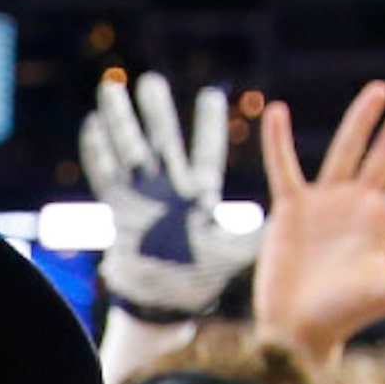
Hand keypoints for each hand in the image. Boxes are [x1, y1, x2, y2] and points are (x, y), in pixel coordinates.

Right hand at [80, 71, 263, 318]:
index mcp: (198, 195)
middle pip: (161, 140)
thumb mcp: (237, 250)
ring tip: (112, 87)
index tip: (210, 94)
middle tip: (150, 80)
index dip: (206, 124)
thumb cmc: (202, 281)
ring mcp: (140, 198)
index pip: (204, 151)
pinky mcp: (118, 210)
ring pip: (128, 148)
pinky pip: (104, 173)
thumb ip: (260, 229)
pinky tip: (90, 124)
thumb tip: (294, 215)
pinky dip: (97, 150)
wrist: (162, 304)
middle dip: (155, 111)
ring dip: (120, 118)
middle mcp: (167, 190)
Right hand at [255, 75, 384, 369]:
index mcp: (384, 223)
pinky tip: (278, 112)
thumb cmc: (342, 317)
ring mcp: (324, 205)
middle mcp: (358, 207)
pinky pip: (284, 168)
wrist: (294, 330)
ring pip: (345, 151)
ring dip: (360, 119)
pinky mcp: (290, 210)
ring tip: (379, 89)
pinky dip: (278, 142)